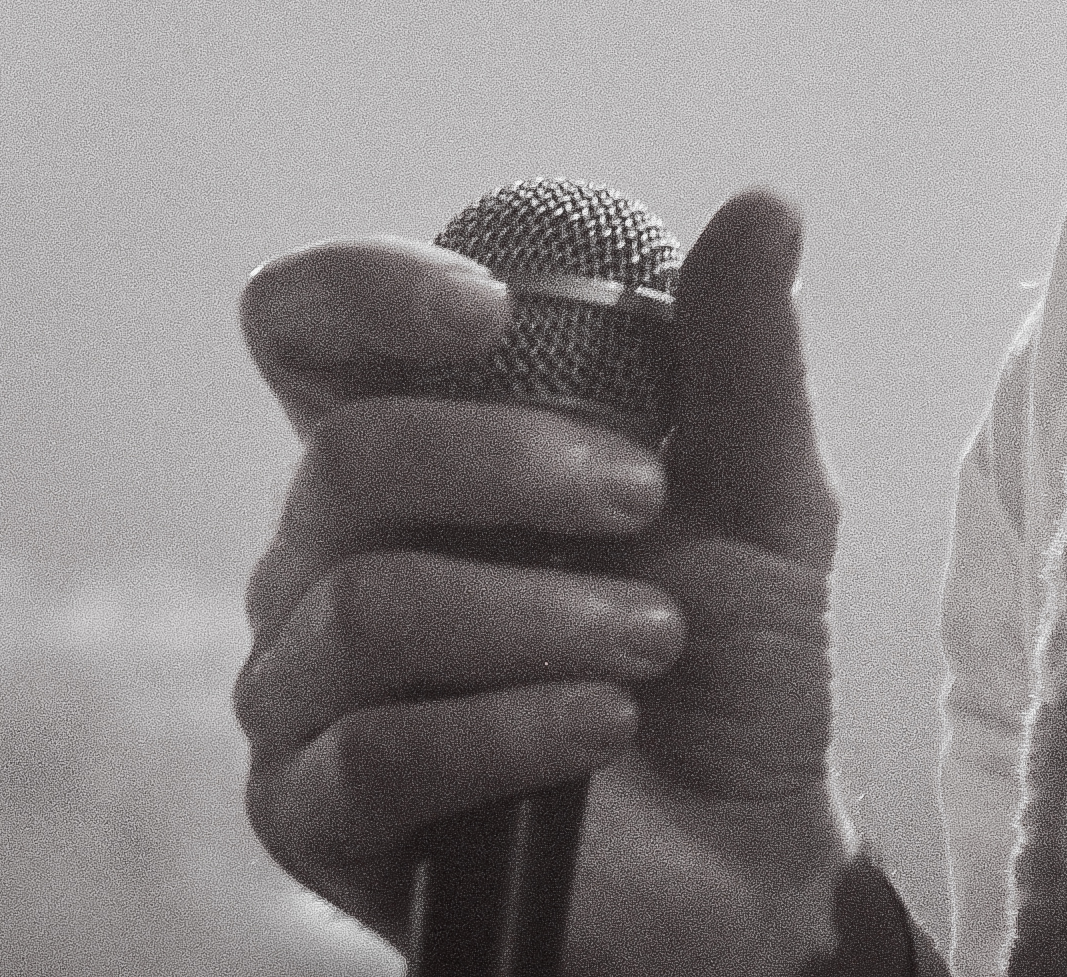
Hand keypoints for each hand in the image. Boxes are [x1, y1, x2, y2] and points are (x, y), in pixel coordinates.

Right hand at [235, 188, 856, 974]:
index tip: (486, 308)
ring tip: (649, 645)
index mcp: (412, 453)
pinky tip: (599, 726)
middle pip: (349, 456)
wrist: (746, 861)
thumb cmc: (729, 667)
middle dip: (513, 464)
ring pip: (368, 604)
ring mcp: (303, 686)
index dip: (367, 292)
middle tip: (645, 503)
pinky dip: (511, 725)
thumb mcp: (761, 495)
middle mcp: (325, 555)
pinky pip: (375, 748)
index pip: (309, 329)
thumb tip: (763, 205)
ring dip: (537, 614)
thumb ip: (743, 357)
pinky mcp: (312, 815)